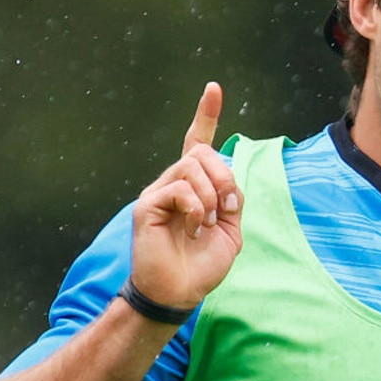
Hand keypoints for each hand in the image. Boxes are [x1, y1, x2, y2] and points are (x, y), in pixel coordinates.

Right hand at [129, 82, 242, 310]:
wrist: (180, 292)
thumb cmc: (202, 265)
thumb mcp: (231, 230)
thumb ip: (232, 199)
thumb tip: (227, 178)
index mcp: (195, 186)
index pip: (197, 142)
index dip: (205, 115)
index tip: (213, 88)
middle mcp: (174, 183)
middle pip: (202, 153)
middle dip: (225, 177)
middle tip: (229, 209)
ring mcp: (158, 192)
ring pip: (192, 167)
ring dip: (212, 196)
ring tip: (209, 224)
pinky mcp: (148, 205)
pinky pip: (180, 188)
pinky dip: (197, 208)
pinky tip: (194, 228)